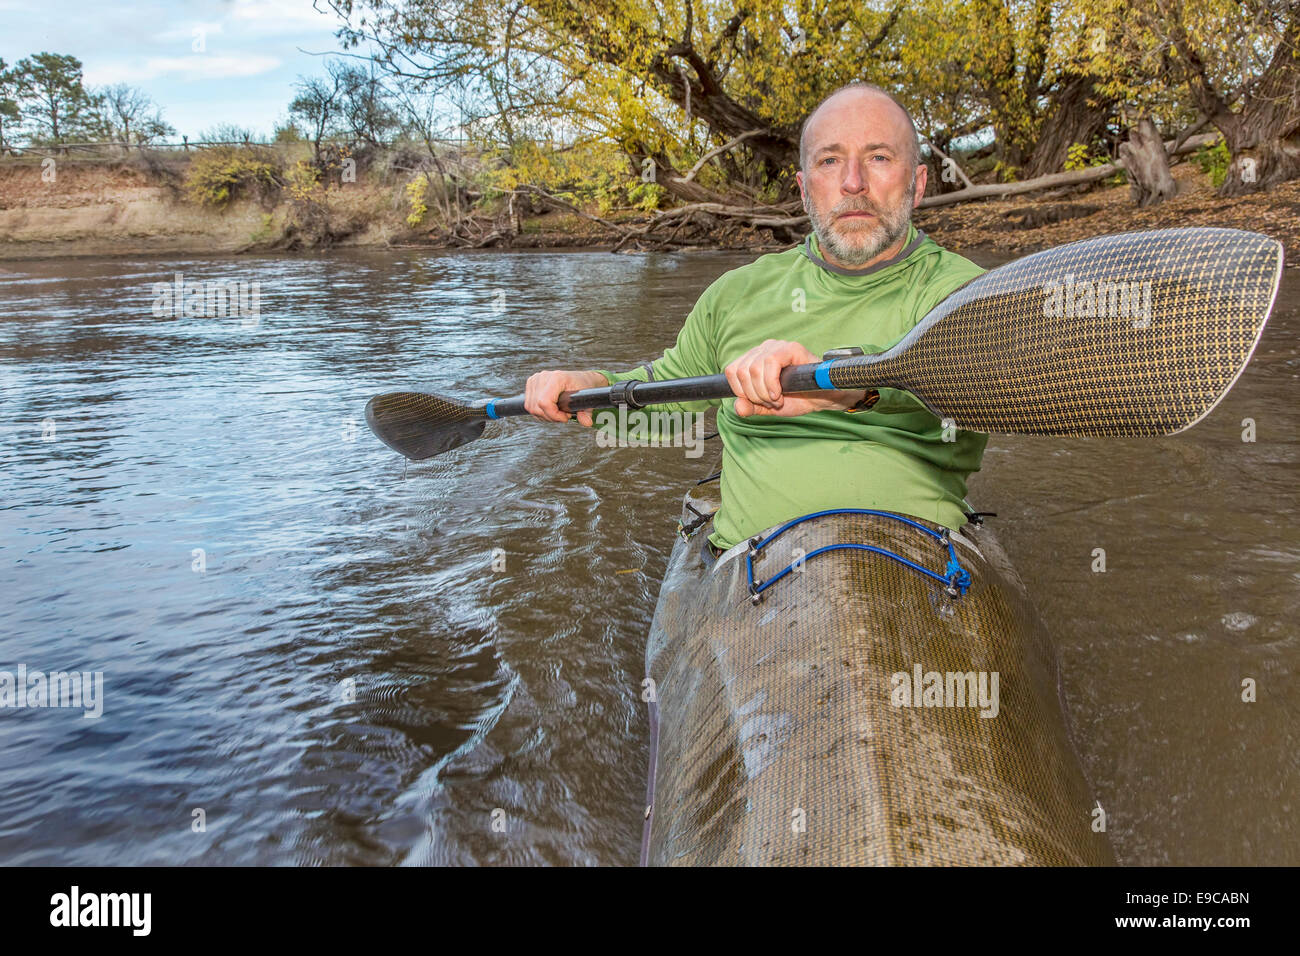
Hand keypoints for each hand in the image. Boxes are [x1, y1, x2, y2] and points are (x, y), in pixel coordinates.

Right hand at [523, 369, 608, 425]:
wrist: (580, 379)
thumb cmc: (583, 387)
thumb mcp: (587, 399)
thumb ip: (586, 412)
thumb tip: (587, 422)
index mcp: (557, 378)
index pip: (544, 402)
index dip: (553, 415)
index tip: (565, 418)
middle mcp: (543, 377)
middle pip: (536, 407)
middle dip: (551, 417)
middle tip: (564, 416)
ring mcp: (535, 379)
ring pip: (531, 408)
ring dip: (545, 415)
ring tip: (558, 413)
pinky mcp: (531, 383)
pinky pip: (529, 405)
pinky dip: (540, 412)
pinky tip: (551, 410)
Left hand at [724, 340, 866, 416]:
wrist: (822, 399)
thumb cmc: (797, 398)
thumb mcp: (768, 407)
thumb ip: (751, 406)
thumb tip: (737, 407)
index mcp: (754, 359)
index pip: (731, 370)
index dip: (740, 391)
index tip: (757, 401)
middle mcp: (763, 349)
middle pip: (740, 371)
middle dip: (753, 394)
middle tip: (770, 402)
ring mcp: (777, 346)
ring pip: (753, 369)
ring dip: (763, 392)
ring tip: (777, 398)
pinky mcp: (791, 348)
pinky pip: (770, 363)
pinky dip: (771, 384)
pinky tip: (780, 393)